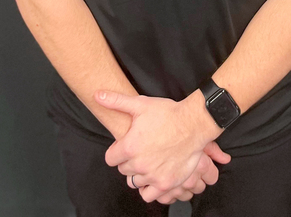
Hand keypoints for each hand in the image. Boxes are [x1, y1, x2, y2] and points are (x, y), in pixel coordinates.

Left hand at [94, 90, 225, 194]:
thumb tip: (97, 95)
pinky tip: (153, 176)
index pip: (110, 158)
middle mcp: (139, 164)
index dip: (117, 151)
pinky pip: (148, 195)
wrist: (193, 124)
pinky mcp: (165, 184)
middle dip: (128, 161)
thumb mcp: (141, 104)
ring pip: (134, 182)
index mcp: (129, 146)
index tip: (125, 146)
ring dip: (138, 174)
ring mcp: (152, 175)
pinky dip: (148, 188)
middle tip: (140, 151)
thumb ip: (116, 101)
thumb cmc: (168, 114)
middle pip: (123, 170)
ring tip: (147, 162)